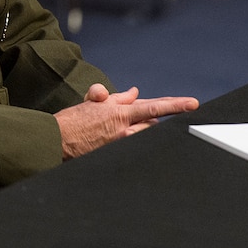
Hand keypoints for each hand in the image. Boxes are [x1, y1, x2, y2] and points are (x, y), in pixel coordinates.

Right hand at [55, 83, 198, 158]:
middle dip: (148, 117)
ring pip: (144, 134)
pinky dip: (129, 138)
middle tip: (129, 117)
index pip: (154, 106)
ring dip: (139, 128)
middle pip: (153, 122)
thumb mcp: (94, 103)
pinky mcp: (116, 155)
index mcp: (120, 112)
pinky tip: (111, 138)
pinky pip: (132, 145)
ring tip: (117, 128)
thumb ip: (117, 97)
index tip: (193, 104)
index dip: (175, 105)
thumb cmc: (72, 121)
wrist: (55, 141)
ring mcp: (121, 144)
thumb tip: (134, 93)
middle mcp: (124, 130)